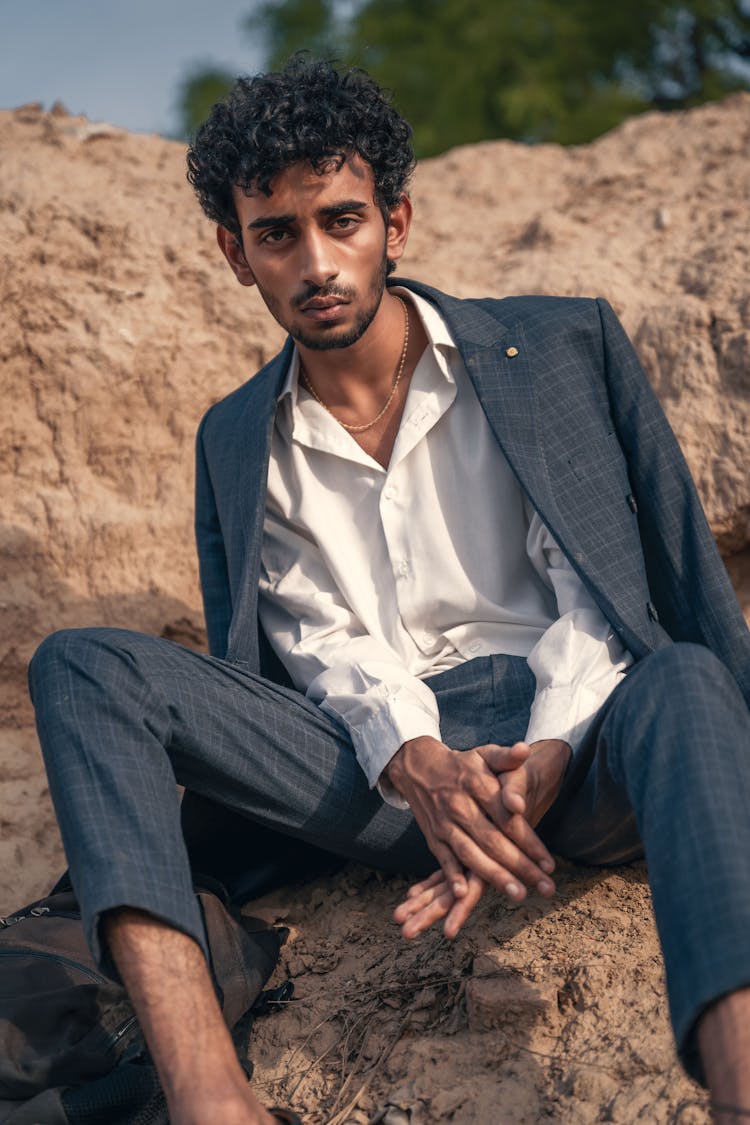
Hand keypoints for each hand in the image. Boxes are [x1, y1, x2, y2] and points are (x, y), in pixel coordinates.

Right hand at [392, 738, 570, 938]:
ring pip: (471, 853)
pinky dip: (452, 876)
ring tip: (518, 893)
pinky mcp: (433, 836)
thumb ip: (506, 757)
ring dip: (493, 876)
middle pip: (493, 841)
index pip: (508, 818)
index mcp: (477, 785)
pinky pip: (443, 859)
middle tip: (545, 888)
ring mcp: (444, 823)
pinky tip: (464, 894)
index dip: (530, 842)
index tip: (549, 864)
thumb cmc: (461, 764)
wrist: (418, 766)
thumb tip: (524, 750)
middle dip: (520, 866)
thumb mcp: (484, 754)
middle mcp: (460, 806)